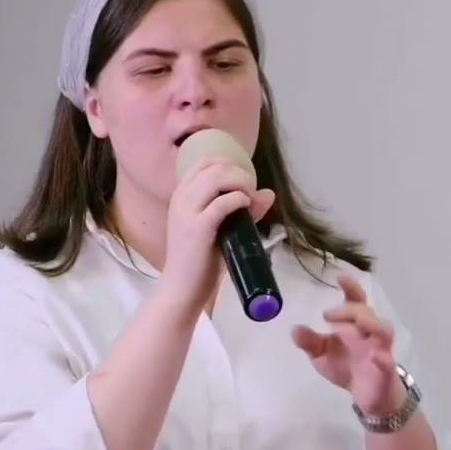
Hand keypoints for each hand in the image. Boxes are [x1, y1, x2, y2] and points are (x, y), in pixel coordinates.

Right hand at [160, 156, 276, 311]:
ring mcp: (187, 211)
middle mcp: (182, 197)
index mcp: (182, 195)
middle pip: (213, 165)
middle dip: (240, 173)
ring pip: (216, 177)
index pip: (204, 162)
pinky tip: (246, 208)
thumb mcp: (220, 228)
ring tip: (249, 198)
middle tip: (251, 191)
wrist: (181, 287)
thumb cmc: (200, 259)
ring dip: (240, 182)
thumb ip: (241, 210)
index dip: (230, 164)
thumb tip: (268, 193)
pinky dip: (239, 200)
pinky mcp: (197, 227)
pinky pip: (221, 203)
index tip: (245, 181)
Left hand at [292, 275, 404, 416]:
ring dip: (371, 323)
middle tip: (329, 315)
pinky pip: (388, 362)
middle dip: (350, 310)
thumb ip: (310, 342)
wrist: (368, 397)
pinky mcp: (386, 371)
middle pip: (366, 313)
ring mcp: (381, 350)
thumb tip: (294, 328)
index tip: (340, 277)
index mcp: (356, 326)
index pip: (356, 302)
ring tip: (356, 323)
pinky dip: (384, 358)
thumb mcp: (322, 355)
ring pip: (384, 330)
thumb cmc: (346, 368)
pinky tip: (376, 357)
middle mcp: (370, 333)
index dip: (351, 289)